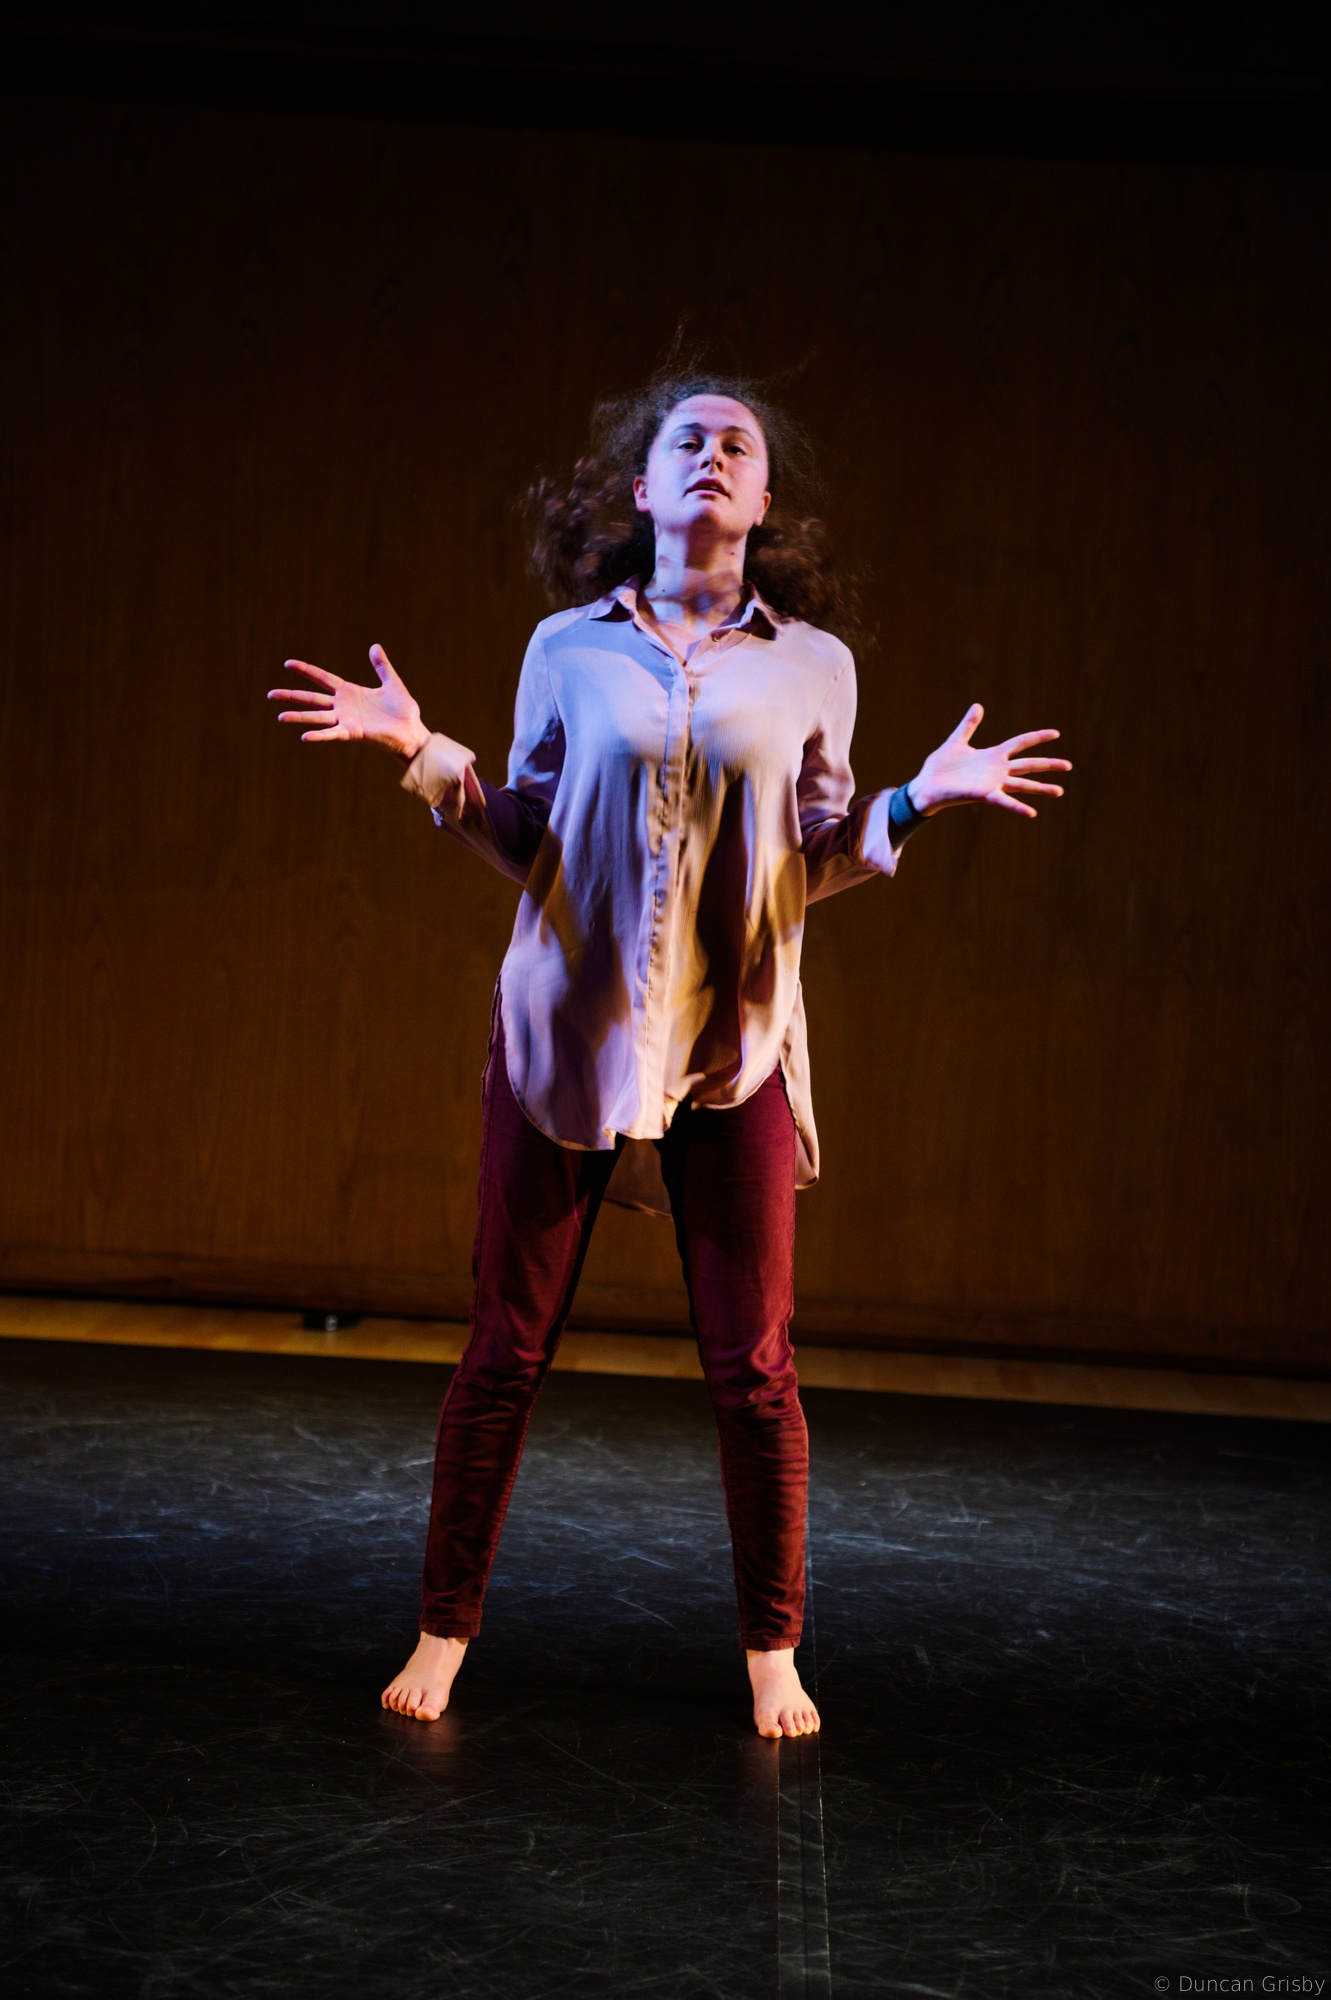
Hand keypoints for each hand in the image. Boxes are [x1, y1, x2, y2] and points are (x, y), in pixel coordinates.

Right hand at [267, 644, 430, 760]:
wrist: (413, 732)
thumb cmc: (404, 711)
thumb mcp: (392, 683)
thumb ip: (382, 666)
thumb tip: (375, 646)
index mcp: (350, 692)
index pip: (322, 679)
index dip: (305, 671)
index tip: (287, 664)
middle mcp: (343, 706)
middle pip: (312, 699)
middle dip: (291, 696)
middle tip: (270, 694)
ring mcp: (346, 720)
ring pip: (317, 717)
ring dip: (298, 716)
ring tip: (280, 717)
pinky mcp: (353, 733)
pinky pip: (332, 734)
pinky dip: (319, 735)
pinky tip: (304, 736)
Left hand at [909, 704, 1070, 817]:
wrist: (926, 785)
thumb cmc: (940, 767)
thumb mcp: (956, 741)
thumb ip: (969, 725)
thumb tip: (978, 706)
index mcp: (992, 755)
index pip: (1020, 743)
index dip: (1037, 737)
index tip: (1056, 733)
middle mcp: (997, 770)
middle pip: (1028, 764)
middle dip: (1048, 764)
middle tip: (1069, 766)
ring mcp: (993, 783)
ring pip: (1022, 784)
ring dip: (1041, 788)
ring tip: (1059, 791)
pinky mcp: (984, 794)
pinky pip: (1004, 801)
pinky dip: (1017, 807)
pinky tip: (1032, 812)